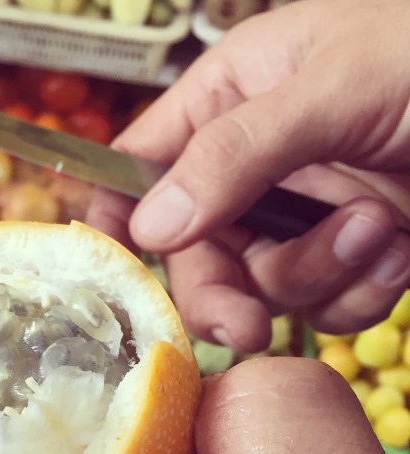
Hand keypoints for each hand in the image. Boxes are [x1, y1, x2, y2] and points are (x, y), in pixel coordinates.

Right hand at [87, 0, 409, 351]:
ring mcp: (301, 216)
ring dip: (317, 274)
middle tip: (241, 328)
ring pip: (260, 288)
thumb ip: (235, 154)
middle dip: (223, 292)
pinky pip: (321, 305)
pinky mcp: (348, 256)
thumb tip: (150, 226)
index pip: (140, 164)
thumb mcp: (338, 86)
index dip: (116, 217)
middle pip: (194, 253)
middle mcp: (255, 166)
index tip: (110, 271)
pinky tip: (400, 244)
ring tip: (380, 226)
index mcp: (232, 100)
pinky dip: (361, 290)